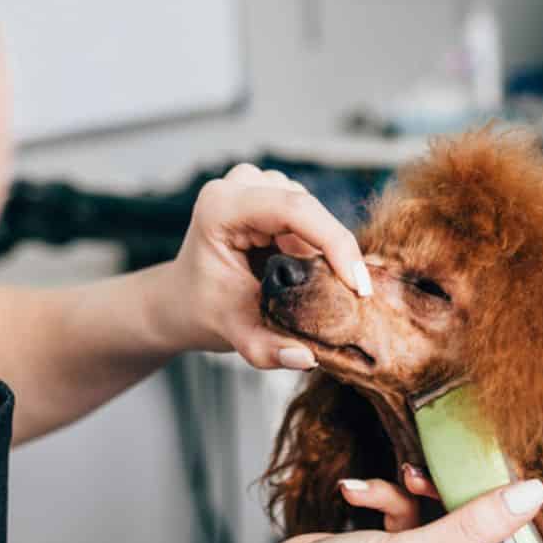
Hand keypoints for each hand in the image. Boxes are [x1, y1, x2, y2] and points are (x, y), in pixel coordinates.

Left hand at [163, 164, 371, 369]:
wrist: (185, 300)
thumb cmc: (203, 309)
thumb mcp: (233, 332)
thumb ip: (267, 348)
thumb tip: (306, 358)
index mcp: (221, 206)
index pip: (293, 210)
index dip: (334, 244)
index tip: (357, 287)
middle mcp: (240, 184)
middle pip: (311, 210)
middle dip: (336, 254)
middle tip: (352, 299)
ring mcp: (259, 184)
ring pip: (316, 214)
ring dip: (326, 252)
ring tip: (320, 289)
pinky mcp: (274, 193)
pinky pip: (313, 218)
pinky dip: (321, 248)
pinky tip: (311, 273)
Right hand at [264, 475, 542, 542]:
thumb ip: (474, 526)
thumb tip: (533, 495)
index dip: (527, 534)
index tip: (516, 489)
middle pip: (490, 540)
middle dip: (466, 500)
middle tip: (450, 472)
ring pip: (451, 518)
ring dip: (423, 493)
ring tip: (400, 479)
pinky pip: (416, 516)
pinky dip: (392, 499)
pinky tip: (359, 490)